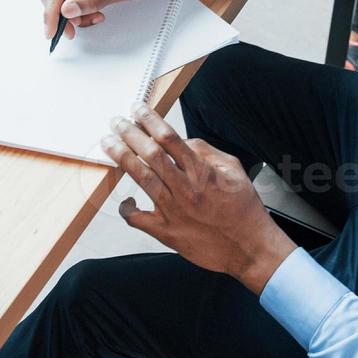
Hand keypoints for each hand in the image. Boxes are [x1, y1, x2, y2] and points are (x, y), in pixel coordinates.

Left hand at [101, 105, 295, 294]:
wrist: (249, 248)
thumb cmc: (243, 210)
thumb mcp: (234, 170)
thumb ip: (207, 152)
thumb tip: (183, 141)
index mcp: (202, 172)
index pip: (169, 138)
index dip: (150, 120)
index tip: (137, 109)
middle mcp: (185, 189)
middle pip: (150, 155)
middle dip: (129, 134)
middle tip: (116, 122)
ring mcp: (174, 212)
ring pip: (141, 179)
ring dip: (122, 158)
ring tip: (109, 143)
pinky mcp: (167, 233)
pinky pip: (138, 219)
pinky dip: (128, 208)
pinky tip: (125, 200)